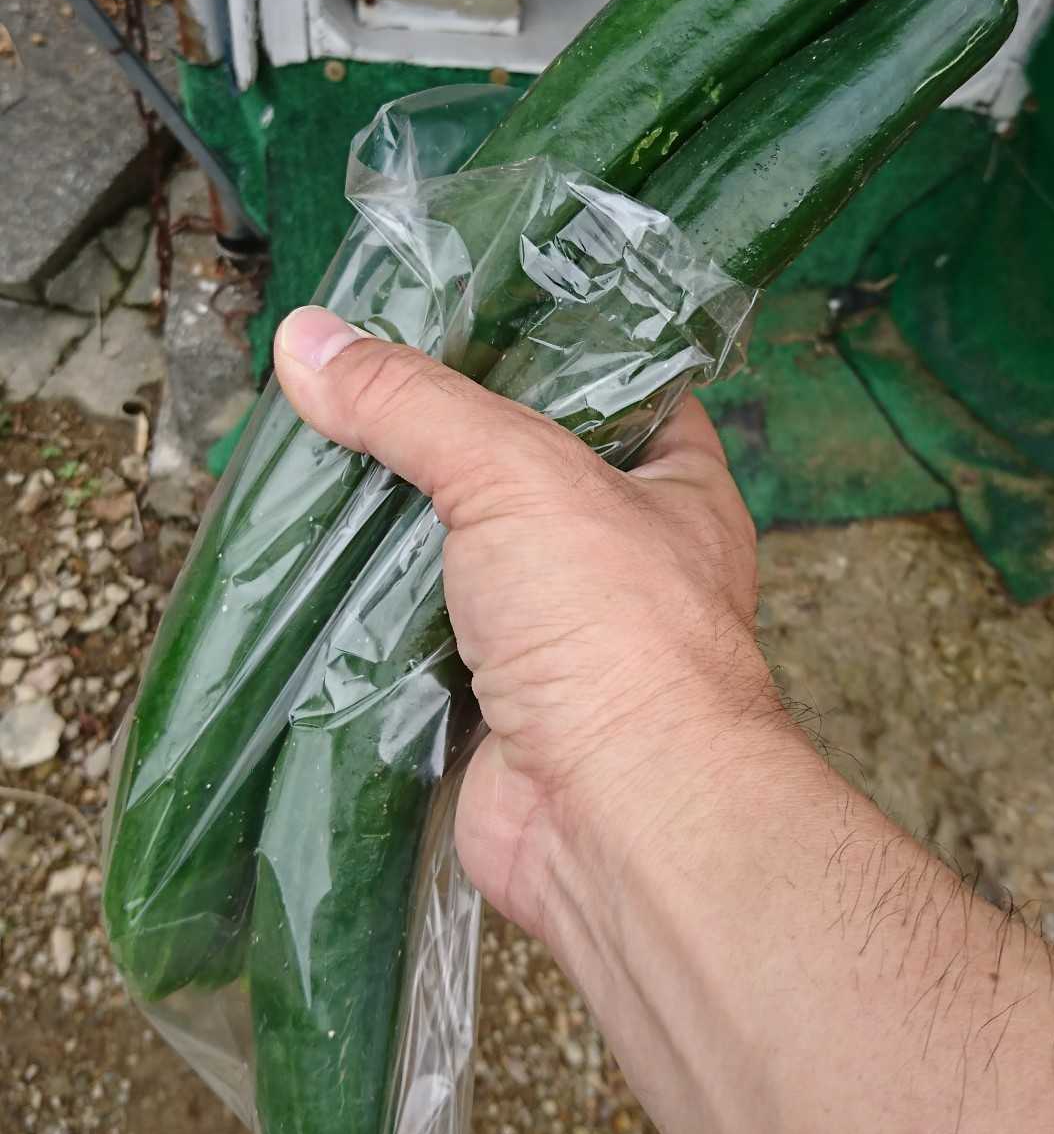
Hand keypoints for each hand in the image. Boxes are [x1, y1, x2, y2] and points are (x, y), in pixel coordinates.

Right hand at [274, 305, 781, 953]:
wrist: (617, 819)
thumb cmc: (616, 630)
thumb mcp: (517, 473)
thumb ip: (414, 404)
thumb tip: (307, 340)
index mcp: (671, 482)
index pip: (609, 384)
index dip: (533, 346)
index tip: (444, 314)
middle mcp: (621, 555)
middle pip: (513, 472)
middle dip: (434, 443)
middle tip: (345, 388)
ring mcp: (557, 635)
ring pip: (457, 559)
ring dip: (390, 533)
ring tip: (305, 461)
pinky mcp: (492, 704)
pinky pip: (415, 642)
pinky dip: (366, 618)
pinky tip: (302, 569)